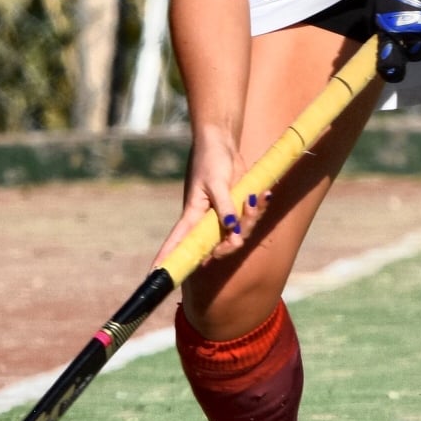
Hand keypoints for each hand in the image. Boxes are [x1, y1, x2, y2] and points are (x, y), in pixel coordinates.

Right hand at [153, 131, 270, 267]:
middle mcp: (206, 221)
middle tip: (239, 229)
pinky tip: (265, 194)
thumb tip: (231, 228)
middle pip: (217, 248)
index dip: (168, 259)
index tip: (155, 276)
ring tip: (255, 198)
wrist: (222, 143)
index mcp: (193, 216)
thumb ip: (224, 206)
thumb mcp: (216, 183)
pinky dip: (260, 208)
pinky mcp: (236, 208)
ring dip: (251, 219)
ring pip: (238, 234)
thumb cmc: (211, 160)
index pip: (177, 242)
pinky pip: (250, 218)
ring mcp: (222, 216)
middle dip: (231, 245)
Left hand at [368, 0, 420, 83]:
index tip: (390, 71)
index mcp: (393, 30)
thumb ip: (378, 25)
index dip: (391, 70)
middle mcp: (415, 33)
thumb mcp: (377, 3)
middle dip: (409, 47)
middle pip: (414, 55)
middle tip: (406, 30)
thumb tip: (380, 40)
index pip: (392, 64)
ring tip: (418, 11)